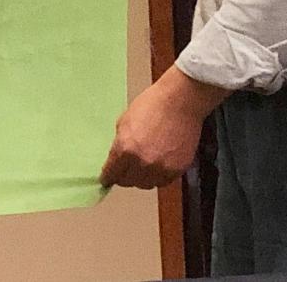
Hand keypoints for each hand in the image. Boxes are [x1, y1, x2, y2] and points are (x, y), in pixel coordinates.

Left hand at [100, 67, 225, 189]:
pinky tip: (156, 166)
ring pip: (145, 184)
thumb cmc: (151, 105)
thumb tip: (117, 158)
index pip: (112, 173)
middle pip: (128, 181)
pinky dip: (157, 177)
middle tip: (124, 170)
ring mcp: (161, 169)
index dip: (107, 176)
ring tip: (141, 167)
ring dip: (141, 178)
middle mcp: (142, 163)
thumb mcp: (125, 121)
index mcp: (125, 148)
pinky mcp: (177, 170)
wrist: (180, 102)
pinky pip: (162, 182)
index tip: (105, 179)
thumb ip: (120, 143)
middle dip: (123, 176)